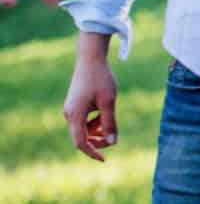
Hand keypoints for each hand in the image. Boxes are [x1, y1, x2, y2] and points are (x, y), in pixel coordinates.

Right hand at [62, 34, 117, 161]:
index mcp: (75, 115)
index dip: (92, 152)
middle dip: (97, 141)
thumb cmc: (101, 79)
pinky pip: (83, 120)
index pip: (80, 143)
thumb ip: (110, 123)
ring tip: (109, 119)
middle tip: (113, 137)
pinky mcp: (74, 105)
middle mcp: (69, 114)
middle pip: (81, 137)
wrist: (90, 59)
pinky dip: (94, 121)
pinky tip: (103, 112)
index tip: (104, 159)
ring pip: (83, 129)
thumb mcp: (109, 102)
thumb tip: (112, 142)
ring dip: (97, 129)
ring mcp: (70, 109)